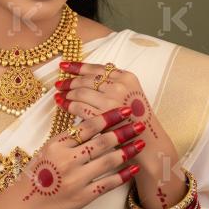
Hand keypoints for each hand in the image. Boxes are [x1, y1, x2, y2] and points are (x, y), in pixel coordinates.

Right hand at [0, 106, 146, 208]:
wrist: (24, 204)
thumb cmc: (36, 175)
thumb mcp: (47, 150)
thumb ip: (67, 138)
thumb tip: (91, 122)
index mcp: (57, 145)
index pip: (87, 126)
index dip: (108, 117)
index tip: (122, 110)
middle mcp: (67, 160)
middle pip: (101, 142)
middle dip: (123, 131)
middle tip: (138, 123)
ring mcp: (75, 179)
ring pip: (108, 161)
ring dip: (127, 150)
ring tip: (139, 143)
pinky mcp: (82, 197)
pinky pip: (107, 184)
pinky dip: (123, 175)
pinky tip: (133, 168)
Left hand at [54, 61, 185, 208]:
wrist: (148, 142)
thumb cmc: (137, 119)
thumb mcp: (131, 93)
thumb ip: (116, 80)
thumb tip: (95, 69)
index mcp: (126, 77)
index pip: (97, 67)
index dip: (78, 66)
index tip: (64, 66)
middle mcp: (119, 85)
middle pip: (86, 79)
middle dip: (70, 81)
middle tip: (60, 84)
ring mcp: (111, 100)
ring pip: (81, 92)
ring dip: (68, 94)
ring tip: (60, 95)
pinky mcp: (103, 116)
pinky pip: (80, 107)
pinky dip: (69, 105)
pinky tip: (63, 105)